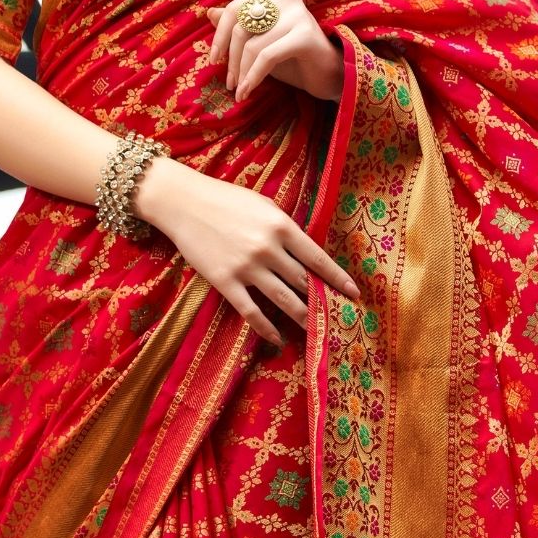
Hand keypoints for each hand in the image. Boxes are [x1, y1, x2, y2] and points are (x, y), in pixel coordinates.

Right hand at [134, 157, 360, 347]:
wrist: (184, 203)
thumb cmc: (226, 199)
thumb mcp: (263, 205)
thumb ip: (284, 229)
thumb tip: (305, 253)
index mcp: (281, 226)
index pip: (318, 258)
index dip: (338, 278)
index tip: (354, 294)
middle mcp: (268, 248)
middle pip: (303, 282)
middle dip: (322, 301)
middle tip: (337, 317)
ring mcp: (247, 267)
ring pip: (284, 299)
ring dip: (303, 317)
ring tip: (316, 332)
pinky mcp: (225, 281)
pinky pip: (251, 311)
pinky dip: (267, 327)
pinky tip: (278, 338)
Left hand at [206, 0, 343, 103]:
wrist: (329, 75)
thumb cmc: (293, 57)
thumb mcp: (260, 40)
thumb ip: (237, 26)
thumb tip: (209, 13)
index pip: (234, 10)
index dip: (220, 37)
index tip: (214, 60)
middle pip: (241, 27)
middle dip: (231, 59)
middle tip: (229, 83)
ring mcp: (297, 13)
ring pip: (253, 45)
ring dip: (242, 73)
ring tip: (240, 91)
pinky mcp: (305, 34)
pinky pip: (267, 56)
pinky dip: (254, 76)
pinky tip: (248, 91)